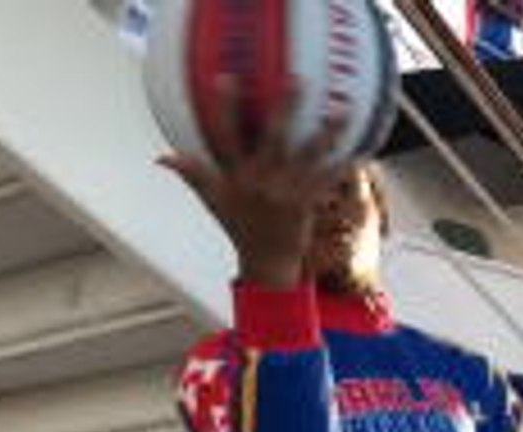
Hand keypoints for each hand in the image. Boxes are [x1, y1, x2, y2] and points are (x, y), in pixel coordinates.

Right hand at [157, 76, 347, 287]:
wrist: (267, 262)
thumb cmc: (240, 227)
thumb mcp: (213, 201)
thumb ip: (192, 175)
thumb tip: (161, 157)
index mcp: (237, 175)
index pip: (226, 136)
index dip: (226, 109)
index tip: (227, 78)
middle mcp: (262, 179)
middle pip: (275, 137)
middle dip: (285, 108)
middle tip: (298, 80)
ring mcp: (287, 190)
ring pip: (310, 154)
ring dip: (327, 132)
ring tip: (343, 109)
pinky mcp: (308, 202)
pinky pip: (329, 178)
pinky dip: (345, 165)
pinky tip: (361, 148)